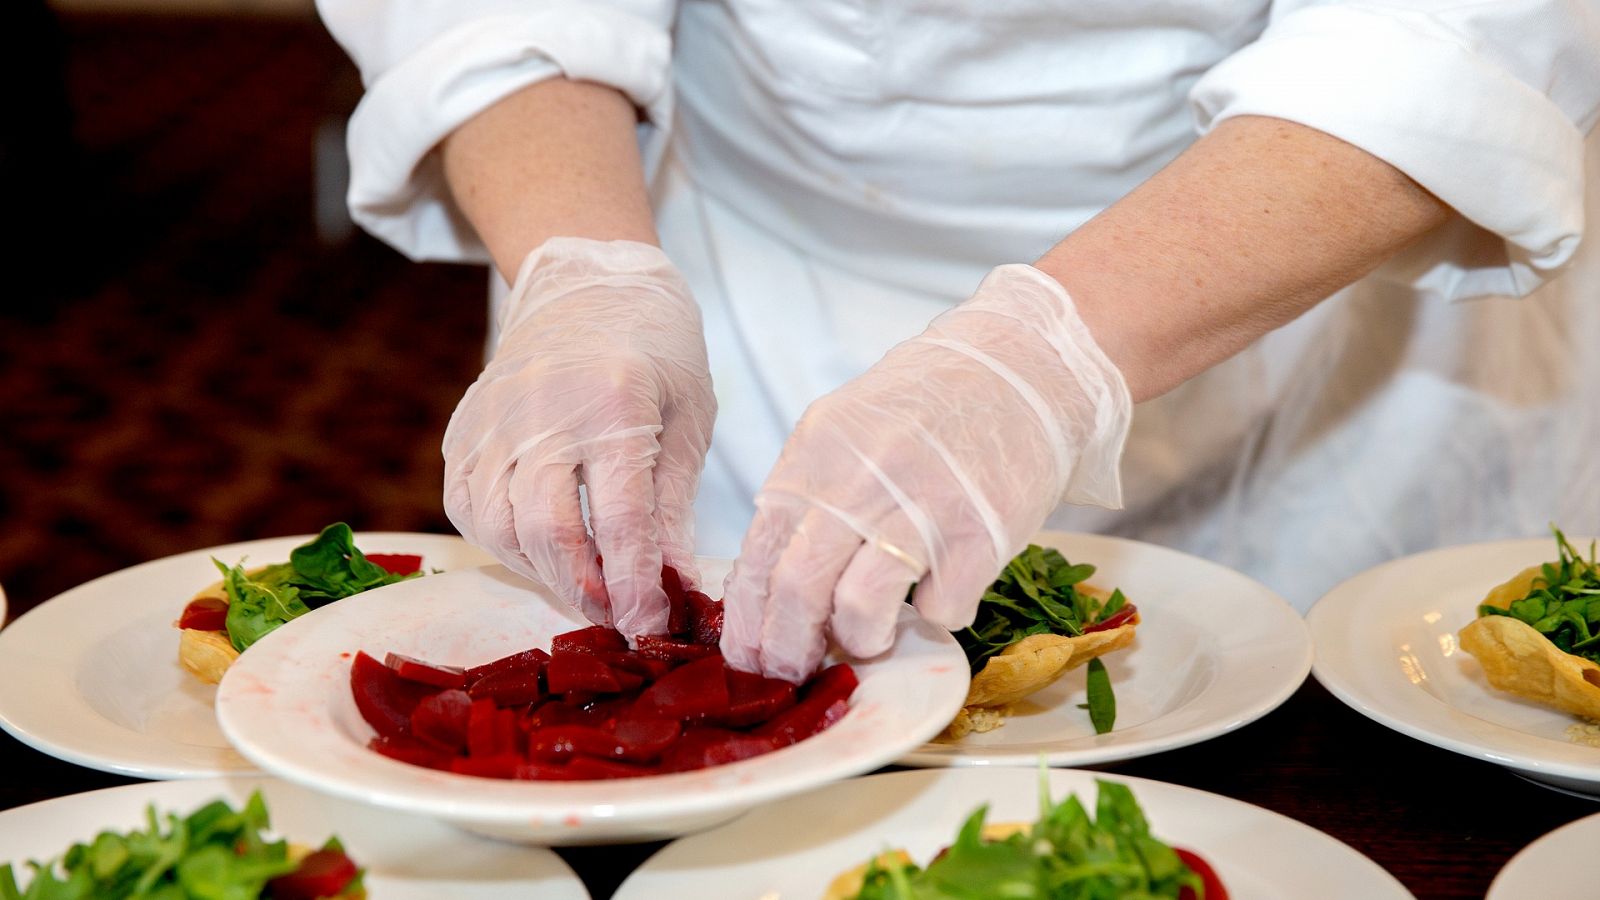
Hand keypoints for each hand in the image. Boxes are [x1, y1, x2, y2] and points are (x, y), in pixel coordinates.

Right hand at [443, 238, 714, 639]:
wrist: (588, 281)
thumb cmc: (656, 348)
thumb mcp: (689, 417)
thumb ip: (674, 505)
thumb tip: (675, 588)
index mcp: (613, 403)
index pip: (620, 521)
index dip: (634, 587)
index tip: (651, 627)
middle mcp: (542, 412)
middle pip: (548, 533)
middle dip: (586, 591)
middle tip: (619, 617)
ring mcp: (492, 421)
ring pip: (499, 529)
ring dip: (543, 572)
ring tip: (586, 584)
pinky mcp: (462, 430)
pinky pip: (469, 508)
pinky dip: (503, 543)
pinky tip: (541, 548)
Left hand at [719, 265, 1131, 681]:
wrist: (1020, 368)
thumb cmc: (928, 407)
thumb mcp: (844, 431)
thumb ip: (807, 495)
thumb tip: (769, 585)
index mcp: (815, 456)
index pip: (759, 554)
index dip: (748, 620)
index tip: (748, 657)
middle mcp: (859, 481)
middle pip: (799, 589)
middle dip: (788, 650)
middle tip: (795, 673)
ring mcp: (920, 508)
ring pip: (861, 609)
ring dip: (861, 639)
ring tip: (872, 636)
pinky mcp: (978, 534)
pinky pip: (941, 608)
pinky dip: (939, 614)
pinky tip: (944, 590)